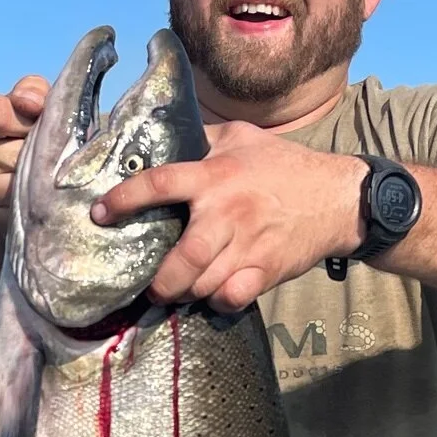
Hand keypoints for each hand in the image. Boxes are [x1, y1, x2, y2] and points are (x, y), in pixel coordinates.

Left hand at [91, 124, 366, 311]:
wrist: (338, 198)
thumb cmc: (286, 165)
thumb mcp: (244, 138)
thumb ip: (205, 138)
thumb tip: (166, 134)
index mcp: (215, 177)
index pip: (159, 185)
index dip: (123, 200)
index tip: (99, 213)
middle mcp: (227, 214)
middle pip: (181, 259)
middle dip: (160, 281)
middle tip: (151, 285)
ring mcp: (248, 246)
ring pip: (202, 284)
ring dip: (186, 292)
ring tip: (179, 291)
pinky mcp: (266, 271)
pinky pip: (231, 298)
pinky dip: (217, 302)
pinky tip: (214, 295)